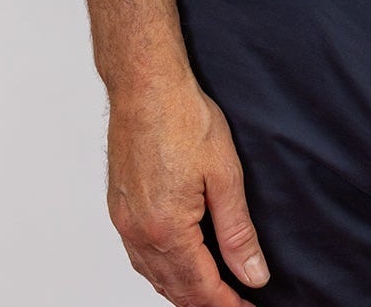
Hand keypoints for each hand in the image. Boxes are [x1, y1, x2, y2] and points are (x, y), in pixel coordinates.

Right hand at [107, 71, 270, 300]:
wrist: (145, 85)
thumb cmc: (183, 118)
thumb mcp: (224, 174)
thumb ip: (237, 231)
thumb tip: (253, 275)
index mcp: (167, 229)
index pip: (200, 288)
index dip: (227, 304)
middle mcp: (139, 233)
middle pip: (174, 290)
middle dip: (206, 303)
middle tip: (236, 301)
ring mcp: (124, 222)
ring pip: (154, 277)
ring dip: (183, 290)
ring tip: (213, 290)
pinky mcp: (118, 208)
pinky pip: (139, 257)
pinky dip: (161, 271)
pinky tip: (178, 265)